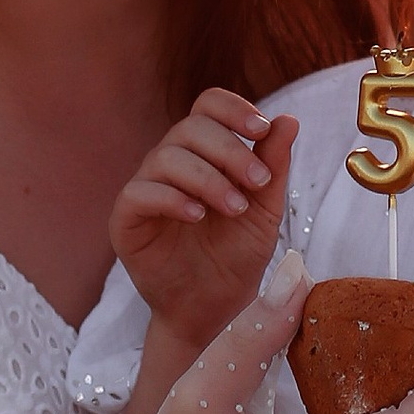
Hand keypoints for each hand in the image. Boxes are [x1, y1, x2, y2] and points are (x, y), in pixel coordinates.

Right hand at [112, 91, 296, 357]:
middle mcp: (170, 162)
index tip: (261, 130)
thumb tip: (287, 120)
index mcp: (203, 152)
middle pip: (190, 127)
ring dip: (208, 178)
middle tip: (259, 182)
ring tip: (236, 208)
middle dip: (229, 151)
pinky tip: (198, 215)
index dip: (233, 109)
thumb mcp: (264, 209)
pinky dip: (172, 198)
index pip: (208, 105)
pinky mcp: (126, 219)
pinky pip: (139, 193)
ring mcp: (145, 188)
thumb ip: (273, 165)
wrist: (214, 308)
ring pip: (166, 157)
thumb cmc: (236, 255)